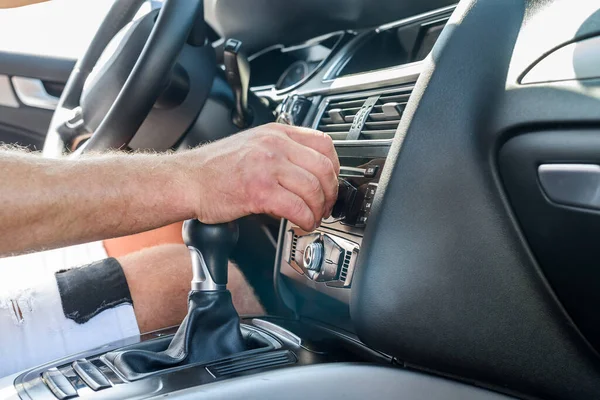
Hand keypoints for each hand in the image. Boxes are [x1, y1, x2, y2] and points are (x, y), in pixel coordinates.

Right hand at [180, 123, 339, 230]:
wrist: (187, 180)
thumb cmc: (215, 168)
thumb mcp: (253, 145)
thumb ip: (281, 152)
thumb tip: (309, 175)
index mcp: (276, 133)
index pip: (324, 143)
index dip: (335, 166)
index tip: (332, 182)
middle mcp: (274, 145)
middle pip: (324, 168)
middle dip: (330, 193)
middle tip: (325, 206)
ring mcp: (267, 166)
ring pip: (314, 189)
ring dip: (319, 209)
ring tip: (313, 218)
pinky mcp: (259, 191)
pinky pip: (297, 207)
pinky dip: (306, 220)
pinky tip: (301, 224)